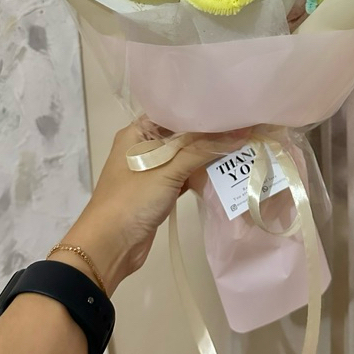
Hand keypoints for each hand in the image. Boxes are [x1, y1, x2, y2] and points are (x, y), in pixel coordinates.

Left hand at [49, 123, 241, 294]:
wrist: (109, 247)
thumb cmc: (132, 200)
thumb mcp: (168, 170)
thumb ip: (203, 150)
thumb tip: (241, 132)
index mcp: (137, 132)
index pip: (174, 113)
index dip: (201, 110)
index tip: (230, 107)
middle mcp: (144, 147)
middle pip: (182, 134)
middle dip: (210, 134)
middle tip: (243, 125)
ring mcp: (152, 170)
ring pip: (185, 156)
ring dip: (208, 155)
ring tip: (242, 144)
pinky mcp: (160, 190)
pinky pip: (185, 175)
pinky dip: (201, 174)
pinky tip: (225, 170)